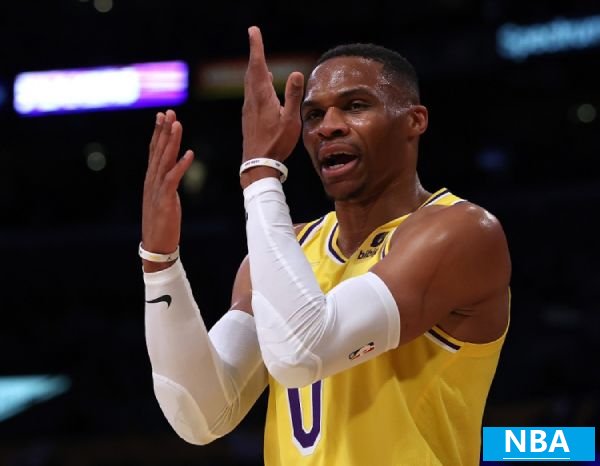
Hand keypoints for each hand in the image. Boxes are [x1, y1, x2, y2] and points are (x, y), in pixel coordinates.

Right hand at [141, 109, 193, 271]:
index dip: (158, 133)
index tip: (163, 115)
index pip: (154, 151)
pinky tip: (190, 153)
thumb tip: (172, 172)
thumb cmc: (162, 223)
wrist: (156, 246)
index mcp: (151, 180)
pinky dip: (181, 165)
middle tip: (169, 112)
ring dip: (171, 141)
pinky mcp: (165, 200)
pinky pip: (173, 179)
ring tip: (178, 124)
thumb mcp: (164, 198)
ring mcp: (157, 190)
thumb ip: (166, 184)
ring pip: (164, 160)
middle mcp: (152, 181)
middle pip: (158, 151)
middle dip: (164, 130)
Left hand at [242, 26, 303, 162]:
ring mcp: (248, 108)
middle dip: (255, 53)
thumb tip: (295, 72)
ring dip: (255, 68)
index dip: (256, 47)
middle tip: (255, 37)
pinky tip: (261, 86)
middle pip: (252, 71)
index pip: (258, 65)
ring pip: (250, 82)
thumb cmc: (276, 143)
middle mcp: (252, 100)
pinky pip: (251, 93)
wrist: (257, 163)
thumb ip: (292, 96)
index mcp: (262, 97)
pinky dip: (256, 82)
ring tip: (259, 59)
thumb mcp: (290, 120)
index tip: (253, 30)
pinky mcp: (248, 116)